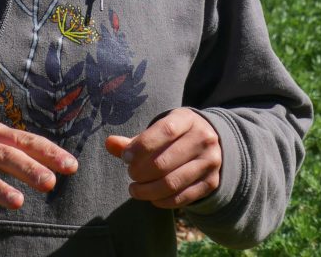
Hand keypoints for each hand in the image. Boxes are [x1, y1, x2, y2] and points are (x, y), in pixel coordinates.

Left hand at [105, 107, 221, 208]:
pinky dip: (163, 201)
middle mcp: (203, 138)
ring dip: (148, 190)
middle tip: (130, 175)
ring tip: (134, 190)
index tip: (125, 158)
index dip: (142, 146)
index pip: (165, 131)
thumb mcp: (160, 129)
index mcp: (187, 119)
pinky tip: (151, 198)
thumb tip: (108, 143)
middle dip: (141, 172)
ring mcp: (210, 162)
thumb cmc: (176, 135)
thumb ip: (135, 139)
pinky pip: (183, 197)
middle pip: (165, 161)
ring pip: (173, 183)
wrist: (211, 142)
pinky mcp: (211, 182)